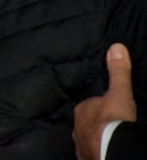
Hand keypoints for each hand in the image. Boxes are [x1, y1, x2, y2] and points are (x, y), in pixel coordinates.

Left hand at [73, 43, 136, 159]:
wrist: (115, 152)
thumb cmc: (115, 122)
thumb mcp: (120, 94)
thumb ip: (118, 73)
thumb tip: (116, 46)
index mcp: (82, 109)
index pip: (92, 106)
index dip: (103, 108)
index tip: (113, 113)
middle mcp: (76, 127)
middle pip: (88, 122)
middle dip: (97, 124)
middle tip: (112, 128)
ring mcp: (80, 144)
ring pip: (87, 138)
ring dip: (96, 139)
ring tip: (109, 141)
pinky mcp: (85, 158)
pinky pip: (89, 153)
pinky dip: (95, 152)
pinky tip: (104, 152)